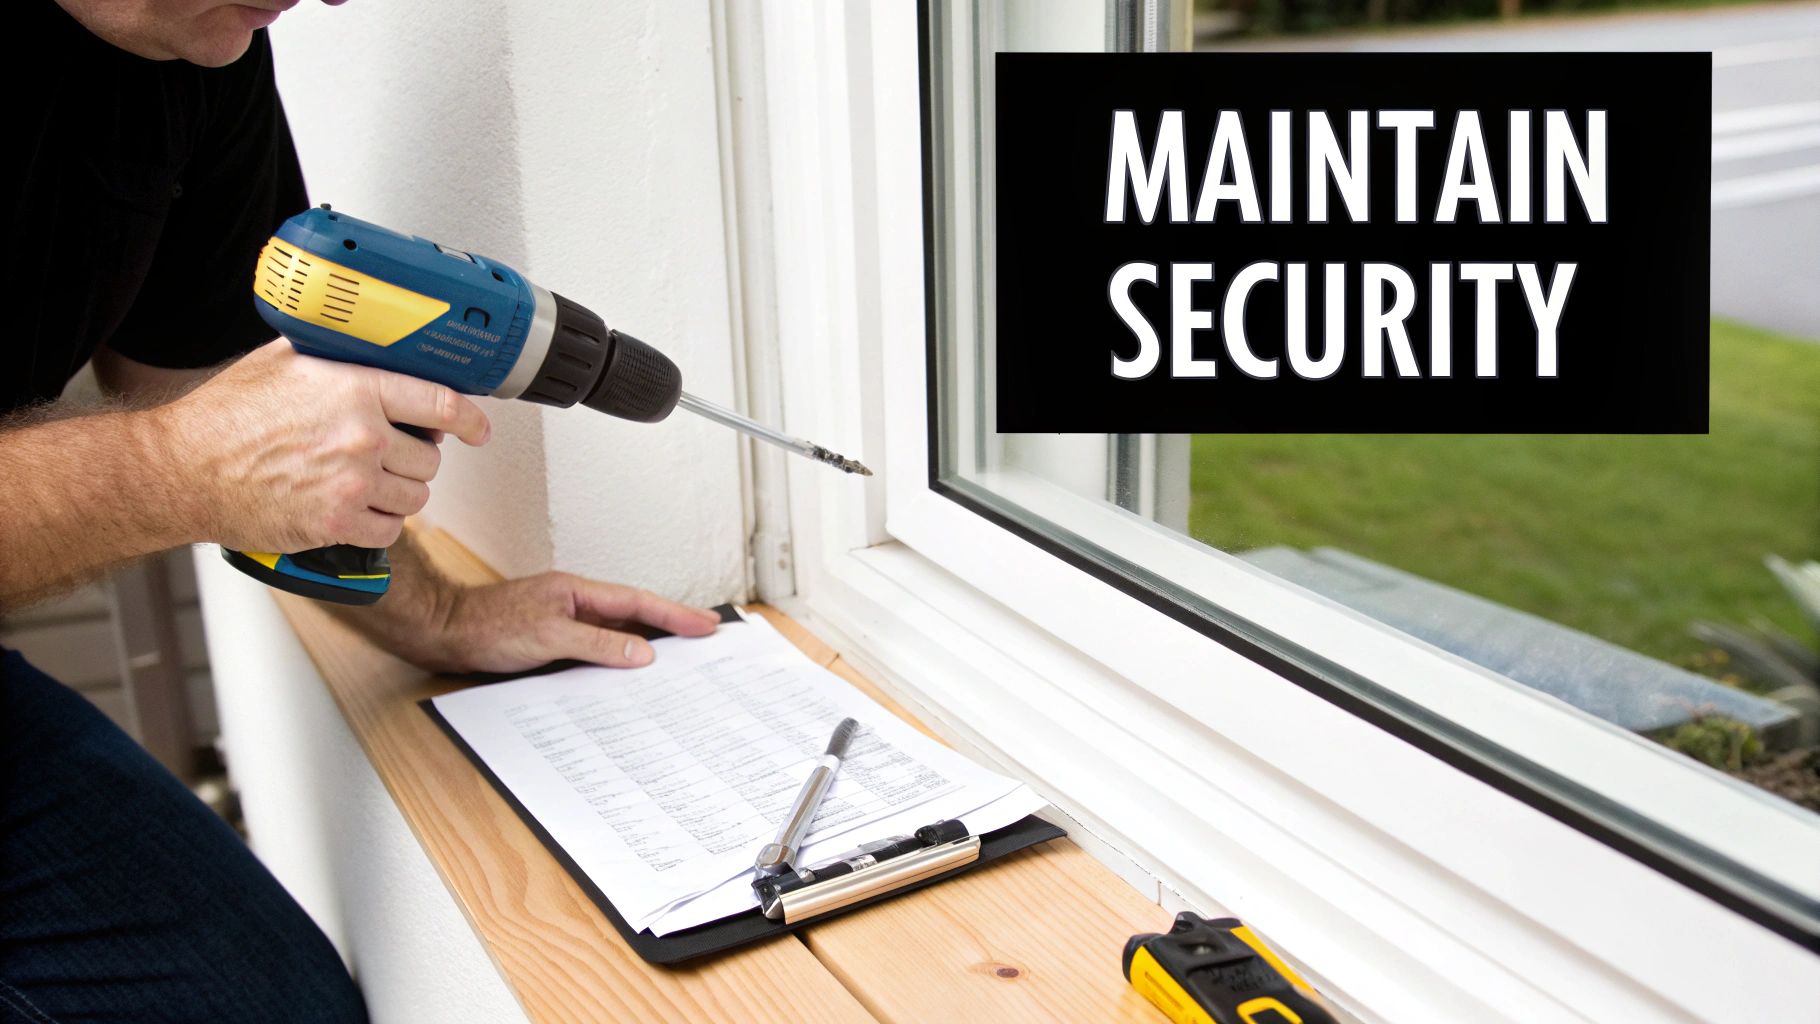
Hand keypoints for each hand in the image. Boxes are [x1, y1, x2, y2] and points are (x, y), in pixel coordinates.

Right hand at [154, 340, 490, 552]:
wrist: (182, 471)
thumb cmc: (224, 417)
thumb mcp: (280, 362)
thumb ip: (332, 355)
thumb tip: (362, 344)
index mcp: (355, 390)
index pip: (440, 403)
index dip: (469, 419)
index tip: (478, 428)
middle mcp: (362, 437)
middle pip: (429, 458)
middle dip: (414, 458)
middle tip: (386, 456)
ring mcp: (352, 483)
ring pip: (415, 497)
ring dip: (398, 492)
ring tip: (366, 483)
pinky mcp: (337, 523)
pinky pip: (389, 530)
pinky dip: (380, 524)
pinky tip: (356, 510)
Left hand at [420, 572, 721, 673]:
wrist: (444, 634)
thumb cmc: (487, 628)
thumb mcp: (549, 637)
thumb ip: (598, 645)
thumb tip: (643, 653)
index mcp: (578, 593)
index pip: (638, 603)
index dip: (675, 614)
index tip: (706, 623)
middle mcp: (575, 605)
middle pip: (634, 615)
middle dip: (671, 626)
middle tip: (706, 637)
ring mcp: (564, 622)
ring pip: (617, 633)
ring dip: (648, 643)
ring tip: (681, 658)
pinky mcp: (552, 642)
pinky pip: (597, 650)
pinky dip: (619, 659)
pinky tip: (629, 674)